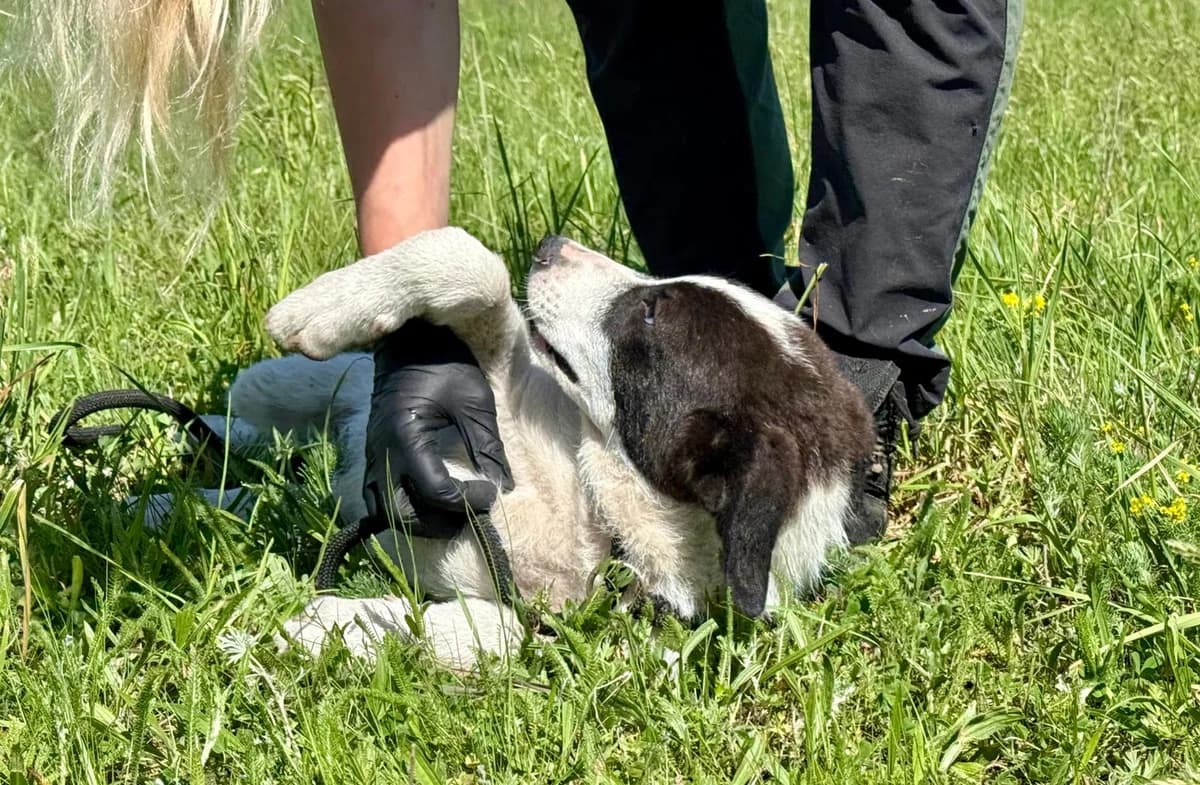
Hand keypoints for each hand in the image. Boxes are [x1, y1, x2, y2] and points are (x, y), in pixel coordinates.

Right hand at [363, 320, 513, 537]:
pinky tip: (428, 504)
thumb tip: (505, 486)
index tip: (491, 491)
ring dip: (419, 521)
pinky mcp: (373, 456)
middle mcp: (382, 452)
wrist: (410, 342)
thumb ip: (487, 447)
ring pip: (385, 512)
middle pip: (402, 514)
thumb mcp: (473, 402)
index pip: (434, 491)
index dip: (466, 501)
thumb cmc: (444, 365)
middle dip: (438, 523)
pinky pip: (377, 498)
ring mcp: (373, 456)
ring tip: (451, 513)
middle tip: (470, 513)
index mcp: (406, 436)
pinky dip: (401, 510)